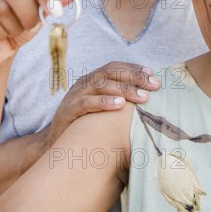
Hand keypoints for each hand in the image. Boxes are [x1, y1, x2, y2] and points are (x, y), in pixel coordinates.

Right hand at [46, 61, 160, 146]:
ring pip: (101, 85)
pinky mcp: (68, 110)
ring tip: (142, 97)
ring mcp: (75, 95)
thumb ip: (119, 100)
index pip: (115, 67)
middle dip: (134, 77)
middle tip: (154, 85)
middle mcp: (84, 83)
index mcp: (92, 79)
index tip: (153, 75)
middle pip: (110, 73)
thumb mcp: (101, 108)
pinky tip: (119, 105)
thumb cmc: (86, 125)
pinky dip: (104, 102)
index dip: (134, 69)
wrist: (56, 144)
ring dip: (124, 89)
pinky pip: (87, 102)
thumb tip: (149, 98)